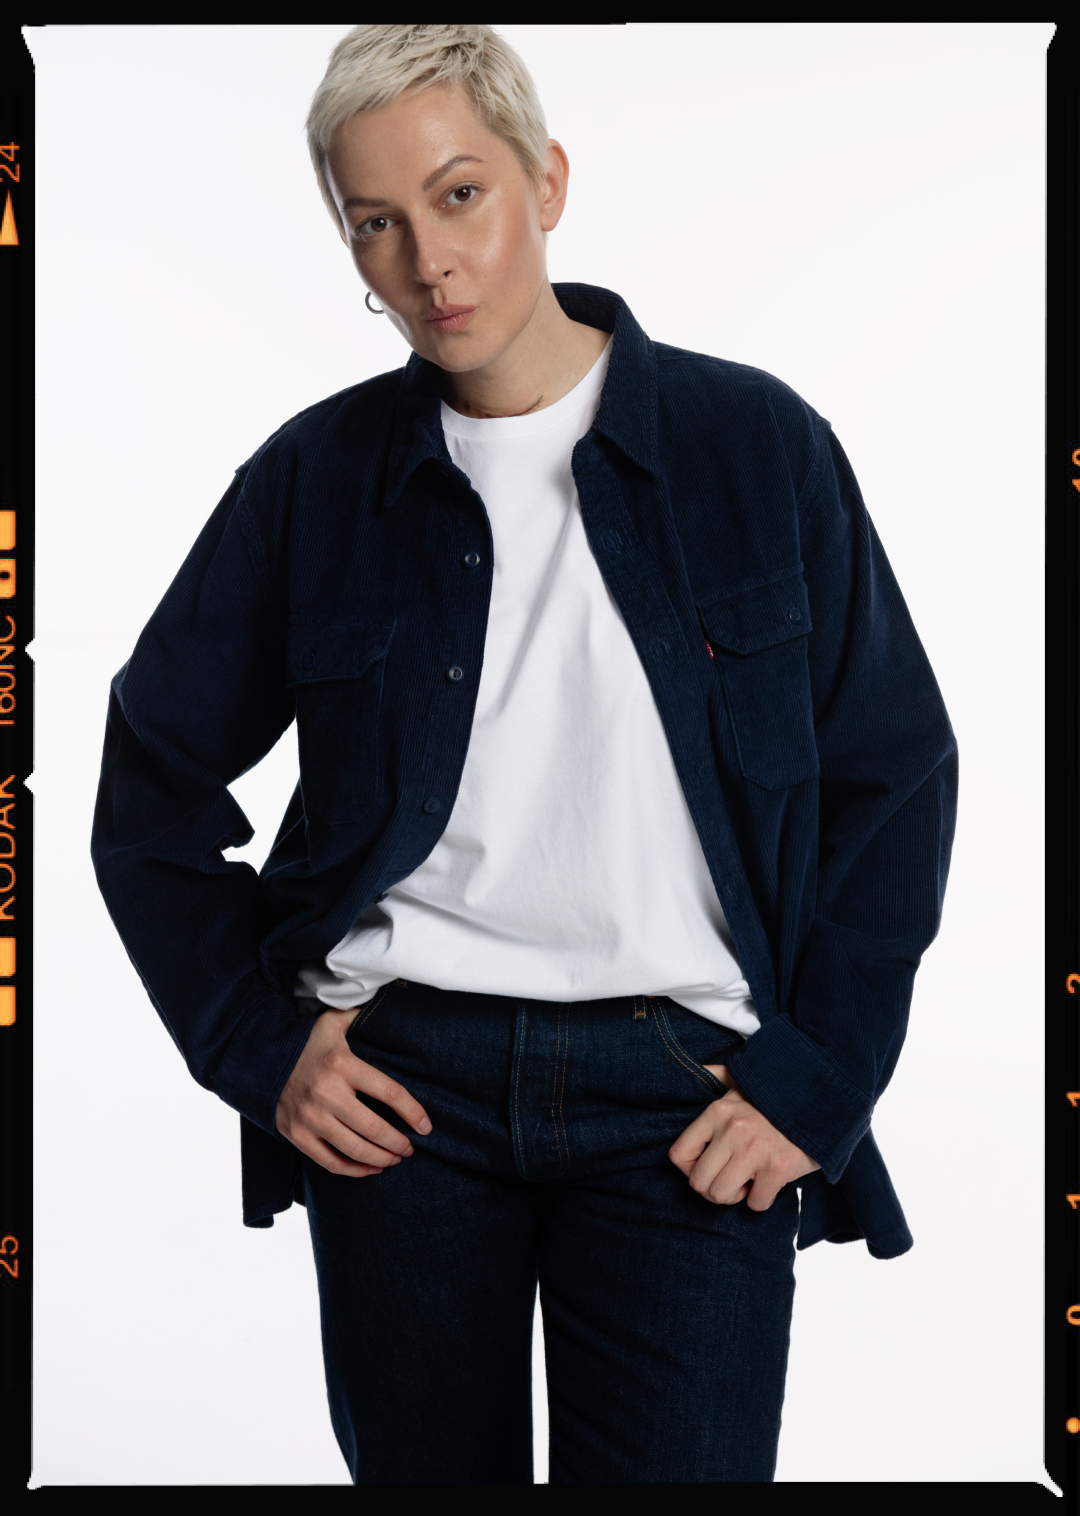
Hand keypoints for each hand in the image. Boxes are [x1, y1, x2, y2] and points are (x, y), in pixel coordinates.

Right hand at [276, 1006, 431, 1175]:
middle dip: (399, 1143)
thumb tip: (384, 1003)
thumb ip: (358, 1015)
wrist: (259, 1060)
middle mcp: (327, 1092)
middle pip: (374, 1128)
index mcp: (343, 1065)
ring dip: (381, 1158)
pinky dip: (354, 1170)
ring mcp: (310, 1117)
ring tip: (395, 1159)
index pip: (390, 1093)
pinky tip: (371, 1169)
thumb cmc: (305, 1043)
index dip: (413, 1113)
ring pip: (354, 1149)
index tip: (426, 1126)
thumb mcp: (331, 1023)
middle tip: (411, 1148)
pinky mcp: (296, 1135)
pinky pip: (330, 1162)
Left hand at [668, 1065, 820, 1210]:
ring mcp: (754, 1149)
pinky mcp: (778, 1167)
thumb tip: (698, 1069)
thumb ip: (716, 1076)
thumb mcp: (742, 1080)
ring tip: (749, 1180)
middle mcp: (732, 1130)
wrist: (824, 1102)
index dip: (690, 1170)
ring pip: (721, 1196)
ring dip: (736, 1196)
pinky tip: (769, 1182)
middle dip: (713, 1189)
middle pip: (699, 1183)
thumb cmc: (777, 1097)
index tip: (708, 1168)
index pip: (678, 1155)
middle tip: (732, 1179)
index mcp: (717, 1112)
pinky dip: (762, 1199)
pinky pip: (755, 1203)